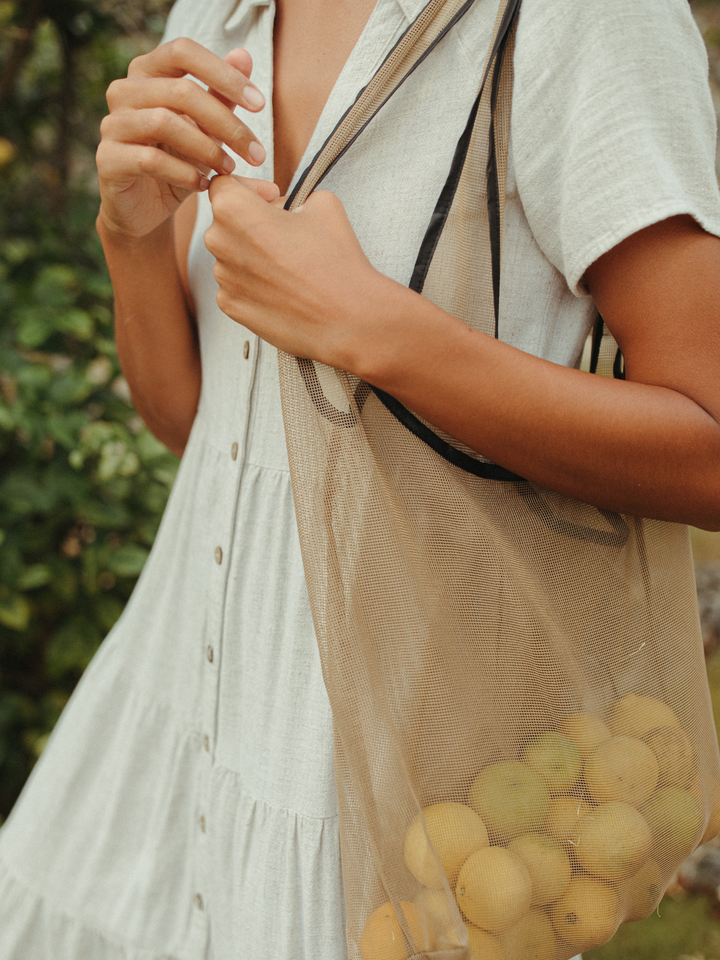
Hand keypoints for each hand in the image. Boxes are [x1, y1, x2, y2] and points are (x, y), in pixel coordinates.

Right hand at [96, 39, 268, 240]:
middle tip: (257, 153)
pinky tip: (204, 184)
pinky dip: (184, 173)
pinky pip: (150, 159)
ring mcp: (112, 124)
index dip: (223, 73)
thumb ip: (221, 96)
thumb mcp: (206, 129)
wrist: (146, 209)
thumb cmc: (177, 160)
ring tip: (230, 169)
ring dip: (207, 149)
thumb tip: (243, 55)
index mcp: (147, 72)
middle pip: (182, 92)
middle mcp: (124, 91)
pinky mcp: (108, 160)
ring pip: (165, 123)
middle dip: (227, 124)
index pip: (183, 52)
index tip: (259, 105)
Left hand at [205, 176, 391, 369]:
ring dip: (254, 254)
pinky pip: (236, 284)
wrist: (346, 319)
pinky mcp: (231, 306)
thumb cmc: (335, 262)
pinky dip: (255, 282)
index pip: (222, 184)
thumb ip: (291, 196)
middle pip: (226, 222)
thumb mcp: (322, 203)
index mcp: (234, 210)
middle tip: (286, 232)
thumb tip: (281, 208)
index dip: (250, 187)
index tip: (271, 199)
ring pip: (232, 254)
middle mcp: (219, 243)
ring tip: (289, 264)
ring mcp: (223, 279)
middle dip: (253, 221)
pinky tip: (283, 286)